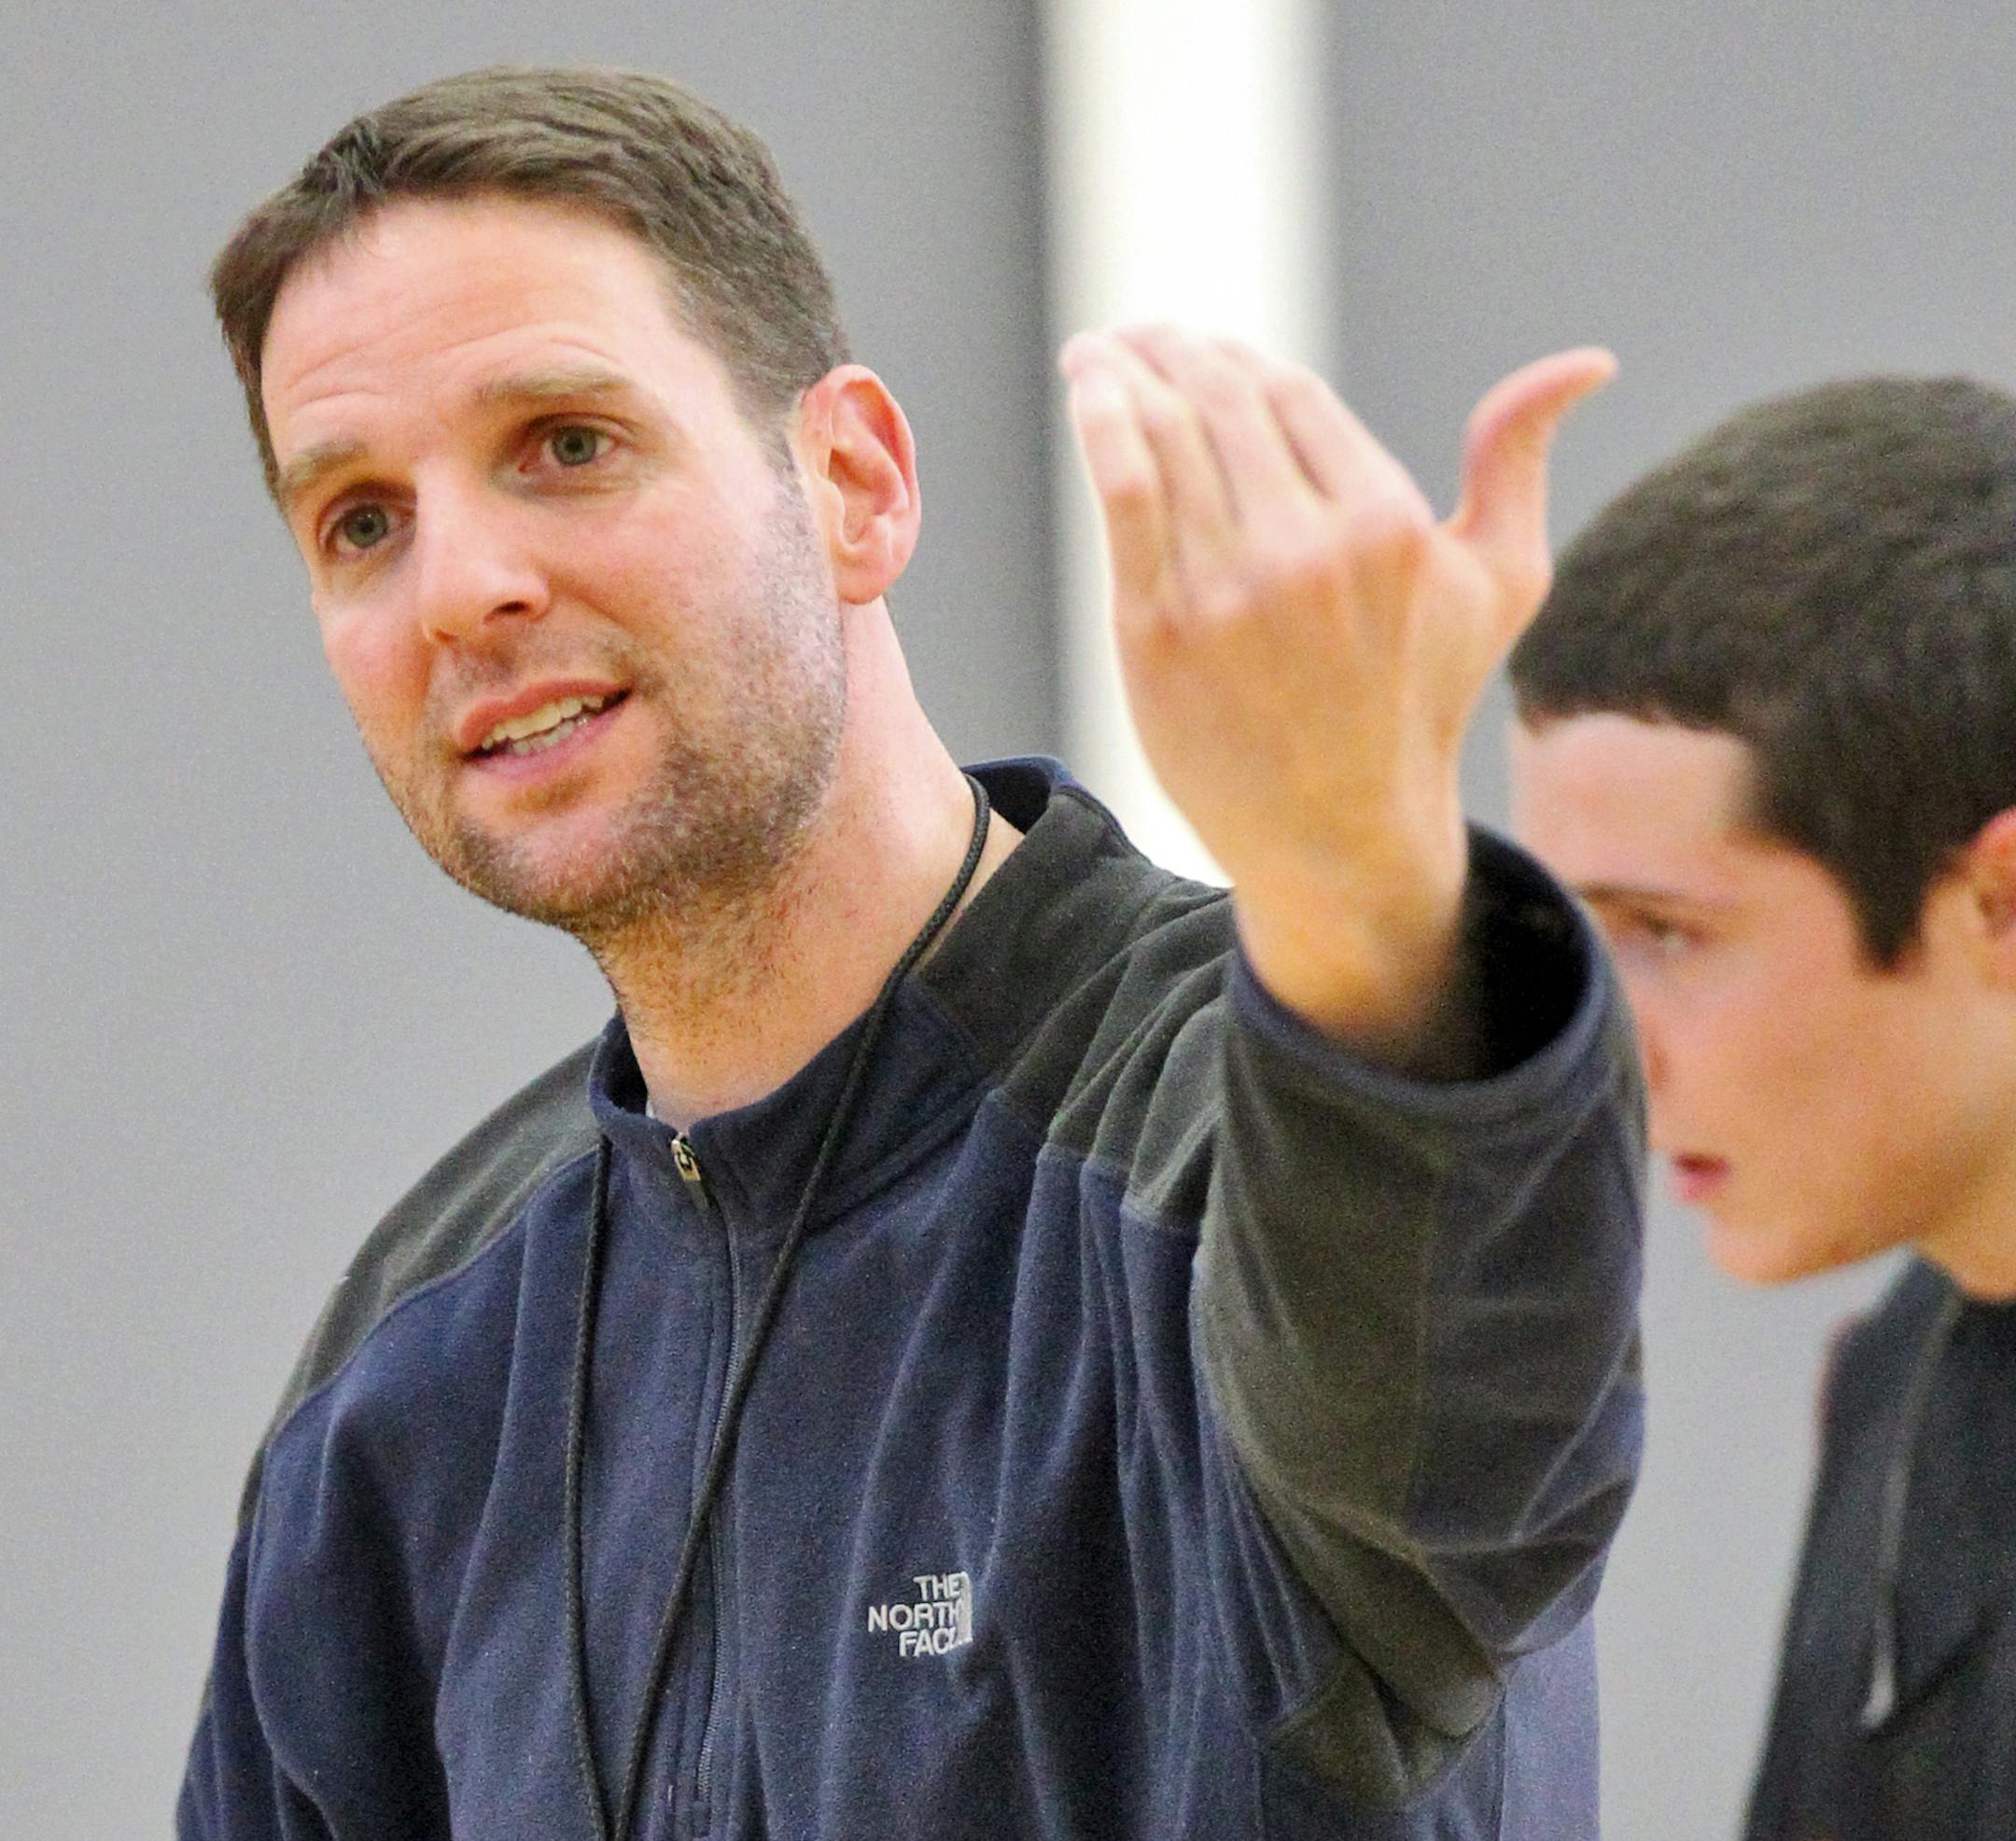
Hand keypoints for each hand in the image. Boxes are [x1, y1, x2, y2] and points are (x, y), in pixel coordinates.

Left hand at [1060, 326, 1612, 1056]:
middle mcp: (1307, 552)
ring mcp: (1226, 592)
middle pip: (1221, 402)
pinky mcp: (1157, 631)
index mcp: (1388, 524)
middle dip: (1174, 349)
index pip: (1291, 395)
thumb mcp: (1496, 582)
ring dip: (1123, 368)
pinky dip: (1100, 420)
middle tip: (1141, 336)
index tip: (1204, 351)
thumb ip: (1519, 461)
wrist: (1340, 833)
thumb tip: (1584, 362)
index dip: (1240, 362)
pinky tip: (1086, 385)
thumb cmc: (1421, 701)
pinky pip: (1123, 491)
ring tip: (1098, 350)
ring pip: (1163, 433)